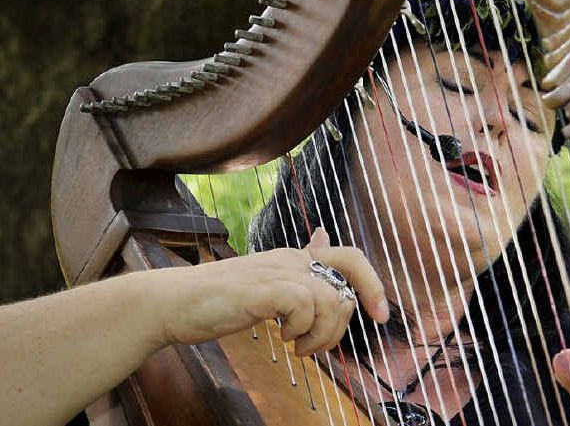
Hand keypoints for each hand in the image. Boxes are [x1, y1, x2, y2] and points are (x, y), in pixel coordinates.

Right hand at [158, 228, 387, 355]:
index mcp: (295, 258)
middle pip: (349, 280)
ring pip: (331, 299)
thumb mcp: (266, 281)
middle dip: (345, 321)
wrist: (173, 303)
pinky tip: (283, 338)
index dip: (373, 284)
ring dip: (322, 334)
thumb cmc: (219, 299)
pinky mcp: (263, 290)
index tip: (381, 316)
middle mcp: (291, 260)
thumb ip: (297, 268)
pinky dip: (302, 329)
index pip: (351, 256)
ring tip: (299, 346)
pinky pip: (305, 306)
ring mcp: (277, 273)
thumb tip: (323, 238)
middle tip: (318, 344)